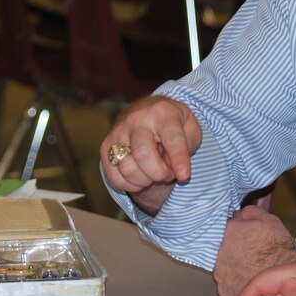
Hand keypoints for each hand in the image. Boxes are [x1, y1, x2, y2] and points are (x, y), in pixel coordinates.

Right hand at [100, 96, 202, 214]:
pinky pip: (114, 177)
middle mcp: (136, 120)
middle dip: (160, 173)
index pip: (171, 138)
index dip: (179, 160)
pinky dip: (130, 185)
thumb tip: (171, 166)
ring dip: (145, 181)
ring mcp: (117, 132)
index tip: (184, 176)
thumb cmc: (172, 122)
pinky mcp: (105, 146)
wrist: (147, 110)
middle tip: (168, 173)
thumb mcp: (190, 126)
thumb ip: (187, 145)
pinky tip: (140, 177)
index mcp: (162, 112)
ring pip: (127, 169)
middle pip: (143, 155)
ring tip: (153, 173)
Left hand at [214, 205, 295, 295]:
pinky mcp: (225, 291)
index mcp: (227, 232)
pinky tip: (247, 277)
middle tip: (247, 251)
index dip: (233, 230)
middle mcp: (217, 253)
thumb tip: (238, 214)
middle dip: (230, 247)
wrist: (288, 278)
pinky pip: (226, 283)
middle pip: (218, 246)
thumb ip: (248, 212)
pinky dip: (234, 281)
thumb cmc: (280, 249)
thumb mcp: (269, 219)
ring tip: (249, 265)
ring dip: (231, 264)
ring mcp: (220, 274)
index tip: (240, 234)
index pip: (222, 225)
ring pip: (221, 265)